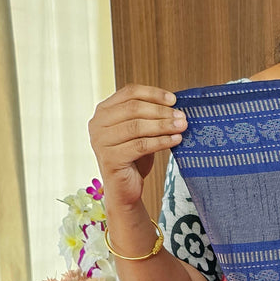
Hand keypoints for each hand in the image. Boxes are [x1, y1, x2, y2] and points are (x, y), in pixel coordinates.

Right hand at [88, 84, 186, 209]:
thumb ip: (148, 115)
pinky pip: (140, 145)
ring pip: (137, 126)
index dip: (153, 93)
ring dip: (163, 125)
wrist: (124, 189)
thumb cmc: (133, 158)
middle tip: (181, 116)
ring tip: (181, 126)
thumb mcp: (139, 131)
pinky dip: (161, 141)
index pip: (129, 92)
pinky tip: (175, 140)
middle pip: (134, 108)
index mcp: (103, 111)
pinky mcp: (110, 158)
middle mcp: (98, 124)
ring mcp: (101, 141)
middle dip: (161, 111)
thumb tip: (174, 105)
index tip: (173, 99)